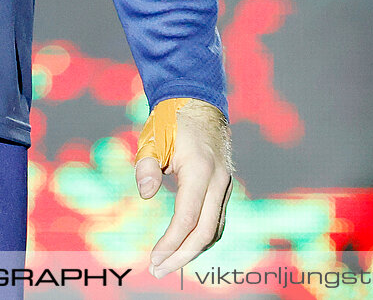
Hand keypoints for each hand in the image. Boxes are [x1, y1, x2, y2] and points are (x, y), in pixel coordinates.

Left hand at [135, 98, 232, 277]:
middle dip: (181, 256)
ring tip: (168, 263)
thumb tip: (147, 194)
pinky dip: (202, 238)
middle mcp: (219, 180)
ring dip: (193, 251)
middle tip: (158, 270)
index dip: (171, 243)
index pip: (188, 218)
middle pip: (205, 232)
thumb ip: (147, 165)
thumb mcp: (152, 137)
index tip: (153, 258)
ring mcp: (225, 184)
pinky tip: (184, 246)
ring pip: (215, 229)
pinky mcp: (224, 187)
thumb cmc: (171, 120)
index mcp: (201, 170)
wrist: (200, 103)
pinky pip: (217, 220)